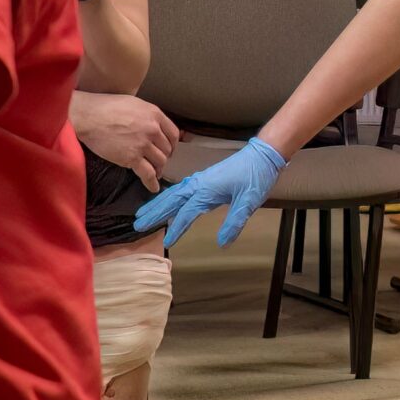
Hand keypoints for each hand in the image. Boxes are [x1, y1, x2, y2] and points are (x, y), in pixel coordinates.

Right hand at [71, 91, 180, 189]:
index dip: (172, 144)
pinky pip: (148, 174)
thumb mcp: (133, 104)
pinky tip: (153, 187)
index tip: (168, 149)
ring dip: (158, 169)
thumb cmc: (105, 107)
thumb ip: (147, 116)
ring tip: (154, 172)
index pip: (173, 133)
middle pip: (167, 149)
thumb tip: (155, 127)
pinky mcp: (132, 158)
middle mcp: (152, 129)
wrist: (87, 116)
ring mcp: (143, 144)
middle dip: (163, 157)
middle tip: (156, 161)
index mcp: (154, 114)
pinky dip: (152, 183)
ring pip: (160, 162)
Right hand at [132, 137, 284, 248]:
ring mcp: (200, 180)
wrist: (261, 155)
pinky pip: (180, 189)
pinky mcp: (204, 179)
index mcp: (207, 191)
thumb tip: (222, 243)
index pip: (186, 213)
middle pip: (171, 200)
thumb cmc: (256, 177)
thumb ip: (235, 223)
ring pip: (173, 193)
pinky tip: (165, 200)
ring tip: (143, 213)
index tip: (167, 242)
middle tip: (137, 223)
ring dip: (157, 203)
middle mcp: (199, 184)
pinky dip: (168, 196)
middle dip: (154, 213)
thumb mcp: (249, 202)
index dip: (177, 229)